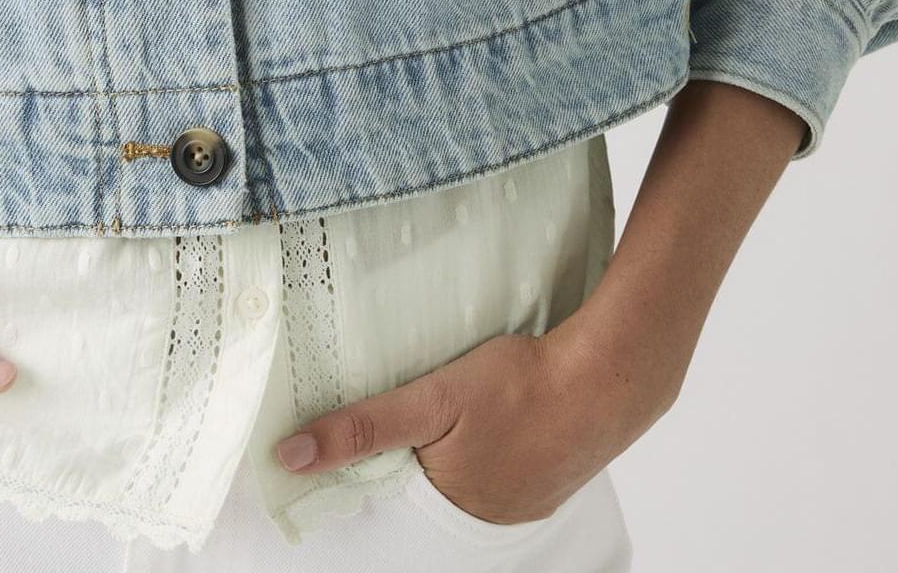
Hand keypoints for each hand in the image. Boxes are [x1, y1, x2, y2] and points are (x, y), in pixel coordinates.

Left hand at [272, 311, 674, 524]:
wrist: (607, 378)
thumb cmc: (518, 387)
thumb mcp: (430, 400)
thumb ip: (362, 428)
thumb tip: (289, 457)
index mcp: (448, 508)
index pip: (387, 497)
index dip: (364, 467)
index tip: (336, 441)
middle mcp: (484, 518)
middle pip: (425, 487)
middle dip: (408, 458)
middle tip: (403, 414)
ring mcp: (520, 502)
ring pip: (462, 477)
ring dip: (447, 452)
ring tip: (444, 414)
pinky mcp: (546, 478)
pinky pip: (499, 470)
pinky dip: (485, 448)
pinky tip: (488, 420)